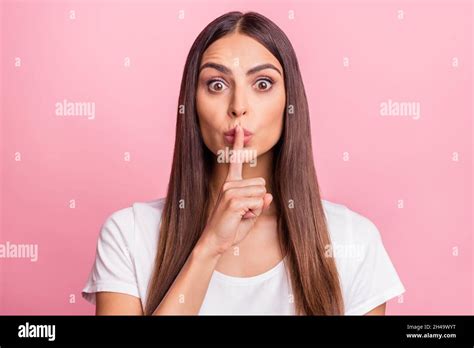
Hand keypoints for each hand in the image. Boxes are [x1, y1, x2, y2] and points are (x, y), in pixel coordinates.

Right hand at [199, 125, 272, 255]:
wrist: (215, 242)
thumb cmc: (231, 228)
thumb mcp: (249, 214)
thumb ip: (259, 203)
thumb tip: (268, 196)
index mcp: (230, 184)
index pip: (235, 161)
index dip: (238, 144)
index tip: (239, 129)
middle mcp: (229, 184)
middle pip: (262, 183)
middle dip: (259, 200)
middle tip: (244, 212)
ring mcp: (230, 191)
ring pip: (261, 193)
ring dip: (256, 208)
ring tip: (241, 215)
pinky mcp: (233, 201)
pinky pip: (257, 203)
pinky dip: (254, 213)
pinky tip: (240, 218)